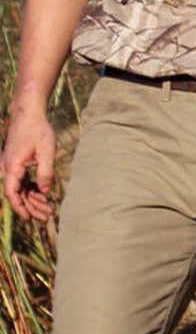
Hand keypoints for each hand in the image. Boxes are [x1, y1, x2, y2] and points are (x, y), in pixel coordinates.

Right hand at [2, 102, 57, 222]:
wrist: (28, 114)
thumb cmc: (38, 130)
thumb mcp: (46, 152)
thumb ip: (45, 172)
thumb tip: (45, 192)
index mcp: (12, 166)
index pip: (12, 193)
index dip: (20, 207)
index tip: (29, 218)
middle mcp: (8, 168)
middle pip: (17, 194)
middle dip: (31, 207)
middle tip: (47, 217)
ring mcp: (12, 166)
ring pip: (20, 188)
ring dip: (32, 199)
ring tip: (48, 209)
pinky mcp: (17, 163)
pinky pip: (22, 181)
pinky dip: (31, 189)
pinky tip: (43, 195)